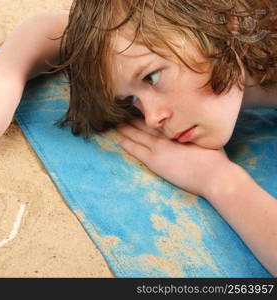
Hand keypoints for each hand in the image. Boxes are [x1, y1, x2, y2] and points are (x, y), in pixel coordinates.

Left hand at [117, 118, 233, 197]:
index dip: (147, 112)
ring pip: (138, 135)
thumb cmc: (215, 159)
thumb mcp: (206, 140)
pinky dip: (126, 143)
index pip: (158, 119)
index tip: (138, 106)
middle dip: (133, 118)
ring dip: (126, 128)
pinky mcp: (155, 160)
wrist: (215, 175)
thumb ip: (196, 133)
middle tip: (122, 112)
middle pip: (146, 124)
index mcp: (178, 129)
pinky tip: (119, 138)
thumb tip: (195, 129)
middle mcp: (167, 135)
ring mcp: (159, 147)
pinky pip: (136, 149)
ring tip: (117, 123)